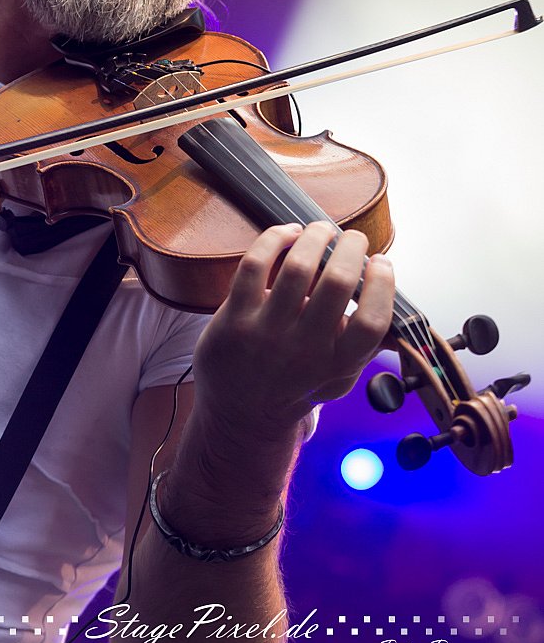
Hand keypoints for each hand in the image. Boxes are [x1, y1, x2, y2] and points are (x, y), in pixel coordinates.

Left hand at [193, 221, 394, 438]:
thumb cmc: (298, 382)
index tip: (381, 262)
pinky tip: (288, 234)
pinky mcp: (235, 319)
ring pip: (297, 267)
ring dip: (315, 236)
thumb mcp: (340, 375)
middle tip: (353, 238)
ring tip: (321, 230)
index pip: (373, 321)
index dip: (383, 284)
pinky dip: (275, 239)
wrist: (241, 411)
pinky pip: (255, 265)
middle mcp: (305, 351)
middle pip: (339, 283)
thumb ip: (368, 347)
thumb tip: (406, 321)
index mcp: (339, 364)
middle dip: (351, 247)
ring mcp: (267, 335)